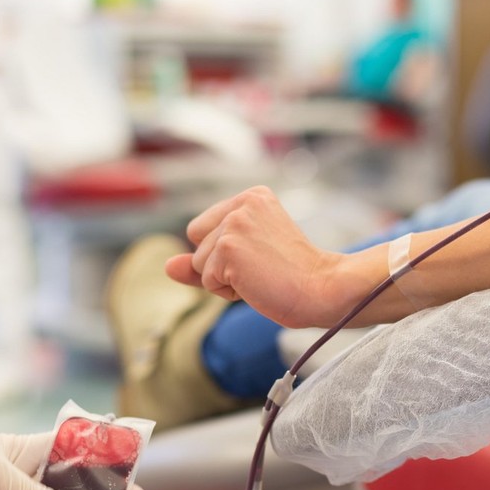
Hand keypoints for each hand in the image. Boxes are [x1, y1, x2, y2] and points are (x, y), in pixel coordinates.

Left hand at [166, 186, 359, 328]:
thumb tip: (167, 266)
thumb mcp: (244, 263)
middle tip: (263, 268)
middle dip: (220, 266)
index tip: (264, 257)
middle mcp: (242, 204)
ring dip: (226, 281)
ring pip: (199, 264)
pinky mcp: (228, 247)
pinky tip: (258, 283)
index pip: (203, 229)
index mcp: (252, 197)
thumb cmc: (292, 278)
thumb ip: (202, 262)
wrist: (322, 289)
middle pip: (197, 245)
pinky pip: (207, 280)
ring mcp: (234, 224)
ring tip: (263, 276)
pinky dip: (228, 291)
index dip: (224, 254)